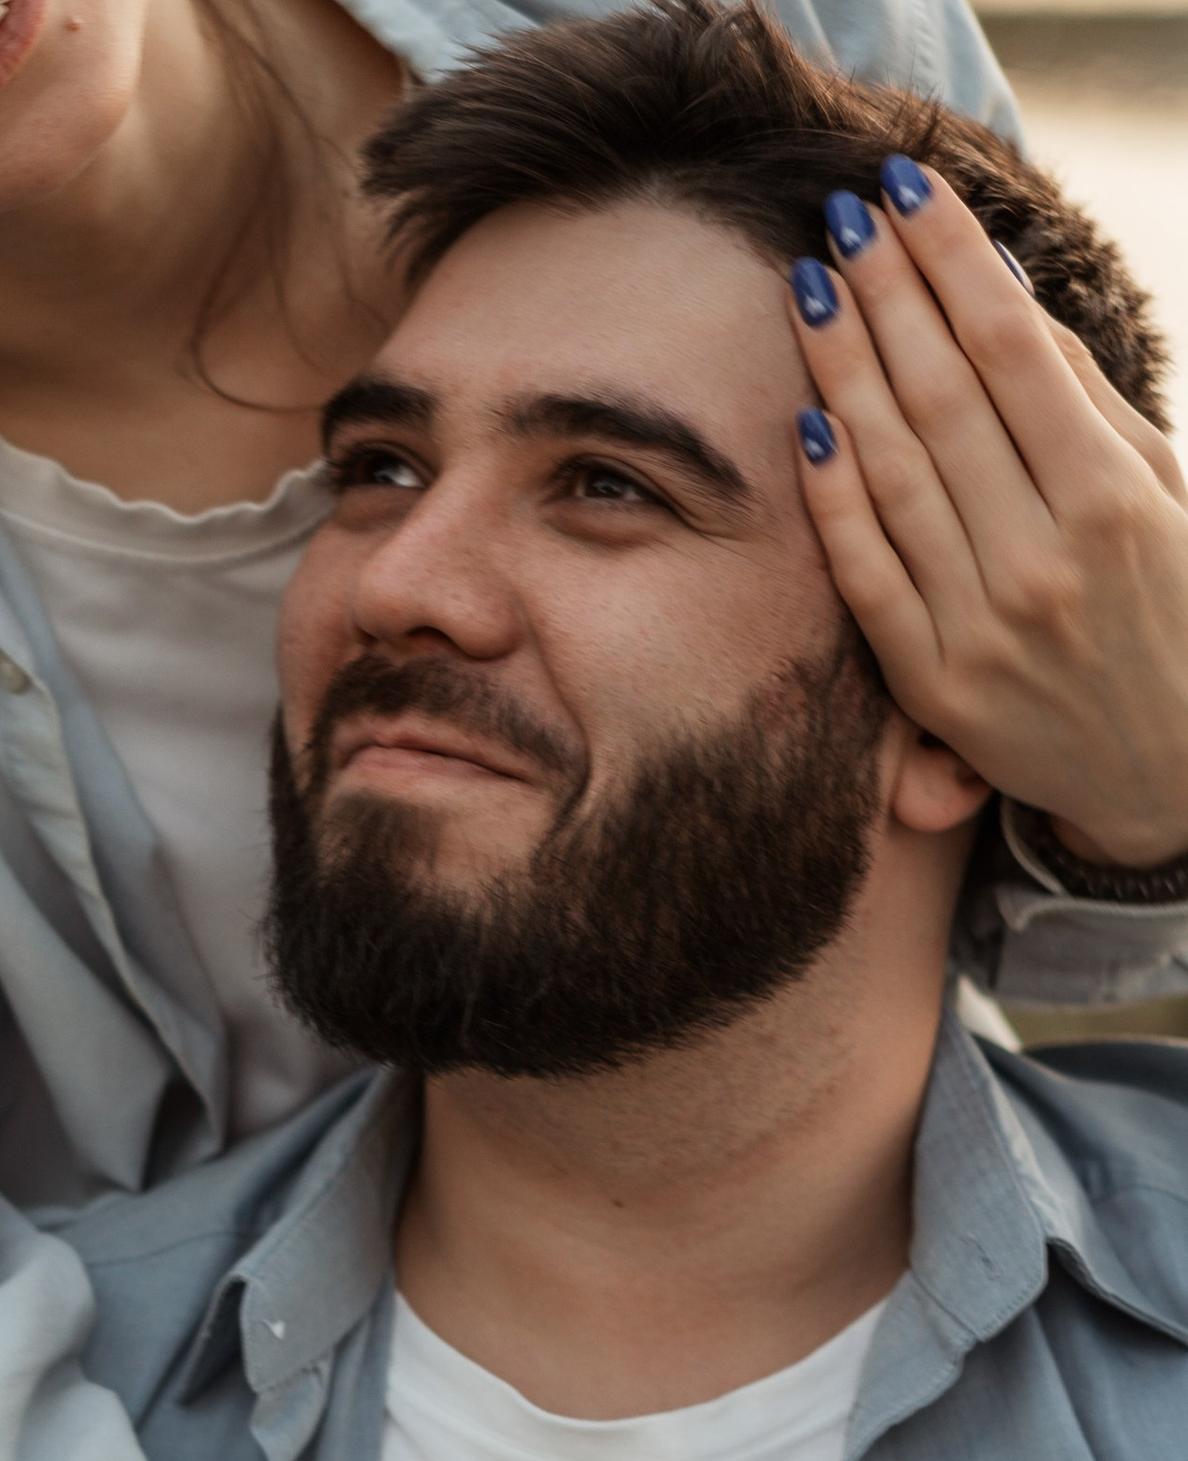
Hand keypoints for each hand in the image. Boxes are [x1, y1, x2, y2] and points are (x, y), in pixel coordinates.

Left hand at [785, 157, 1187, 869]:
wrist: (1174, 769)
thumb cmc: (1177, 607)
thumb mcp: (1167, 495)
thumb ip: (1087, 406)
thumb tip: (1004, 303)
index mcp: (1115, 500)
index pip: (1014, 354)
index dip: (952, 266)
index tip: (908, 195)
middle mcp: (1044, 559)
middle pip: (941, 400)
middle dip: (885, 298)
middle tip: (839, 221)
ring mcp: (980, 626)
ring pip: (893, 475)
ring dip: (843, 372)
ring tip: (810, 289)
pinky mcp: (931, 683)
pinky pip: (866, 573)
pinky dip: (832, 496)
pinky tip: (805, 420)